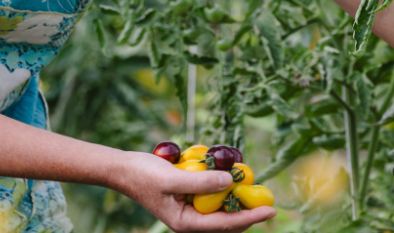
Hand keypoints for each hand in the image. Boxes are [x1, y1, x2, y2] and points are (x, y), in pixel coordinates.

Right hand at [108, 151, 276, 231]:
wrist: (122, 168)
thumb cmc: (143, 175)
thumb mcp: (172, 178)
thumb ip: (200, 182)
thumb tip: (228, 181)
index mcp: (186, 222)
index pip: (225, 224)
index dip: (251, 218)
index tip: (271, 210)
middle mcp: (190, 219)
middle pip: (227, 220)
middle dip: (247, 210)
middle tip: (267, 198)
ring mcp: (189, 208)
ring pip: (221, 207)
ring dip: (235, 196)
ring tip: (251, 184)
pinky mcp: (187, 195)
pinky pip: (211, 195)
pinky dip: (221, 186)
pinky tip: (228, 173)